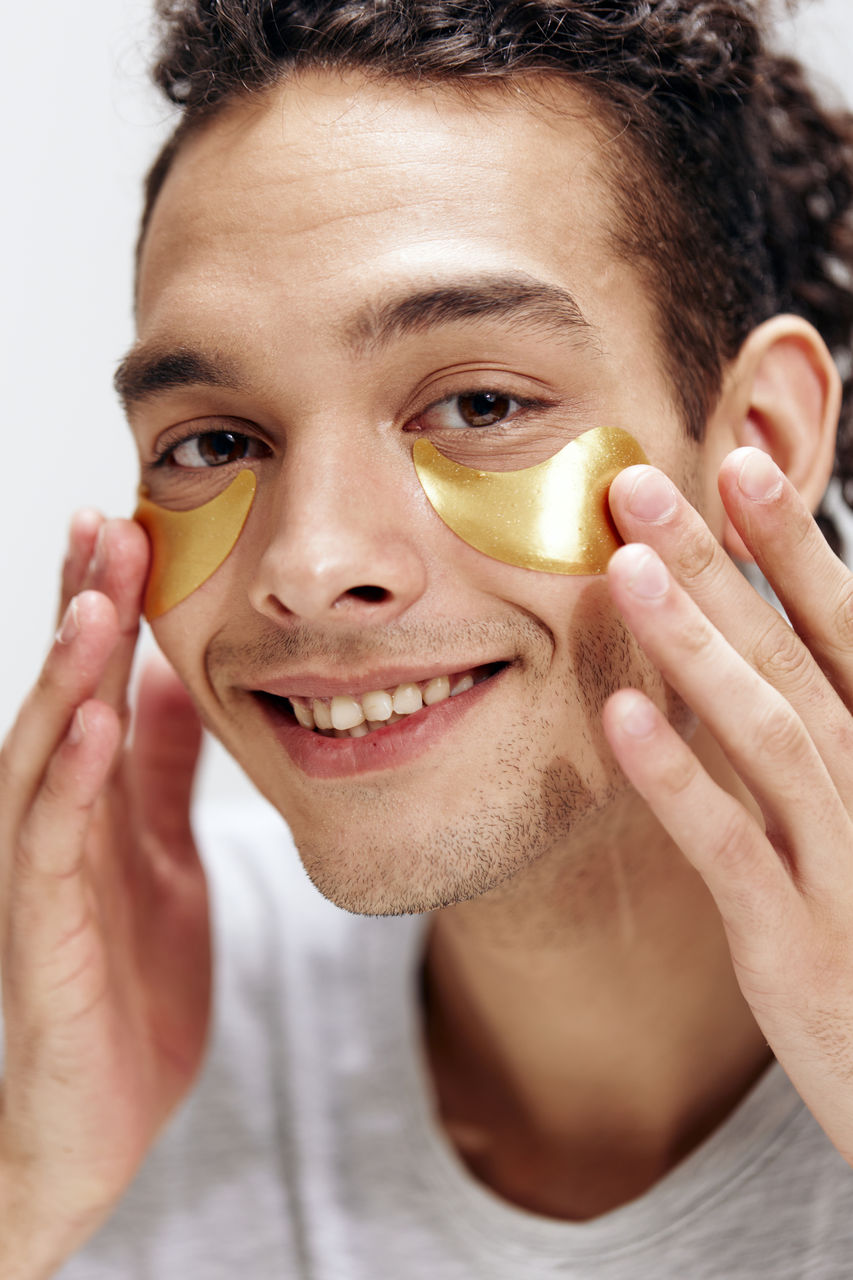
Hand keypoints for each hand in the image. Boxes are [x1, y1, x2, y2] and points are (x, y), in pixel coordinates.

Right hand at [0, 512, 209, 1275]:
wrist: (99, 1116)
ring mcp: (43, 875)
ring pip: (44, 755)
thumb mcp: (163, 853)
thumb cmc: (128, 981)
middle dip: (81, 610)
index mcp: (91, 801)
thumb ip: (163, 771)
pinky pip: (55, 845)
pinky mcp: (46, 933)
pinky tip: (97, 726)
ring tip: (95, 602)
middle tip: (106, 524)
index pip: (93, 683)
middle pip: (62, 697)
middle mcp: (55, 823)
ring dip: (66, 677)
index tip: (126, 524)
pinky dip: (72, 780)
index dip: (103, 605)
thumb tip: (179, 680)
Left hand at [602, 448, 852, 1166]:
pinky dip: (677, 781)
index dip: (787, 546)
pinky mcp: (795, 939)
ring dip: (696, 646)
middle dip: (720, 564)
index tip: (734, 463)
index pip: (840, 628)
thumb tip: (751, 657)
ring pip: (769, 732)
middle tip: (642, 483)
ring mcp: (840, 862)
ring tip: (624, 570)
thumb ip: (818, 736)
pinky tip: (619, 719)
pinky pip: (730, 849)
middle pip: (794, 654)